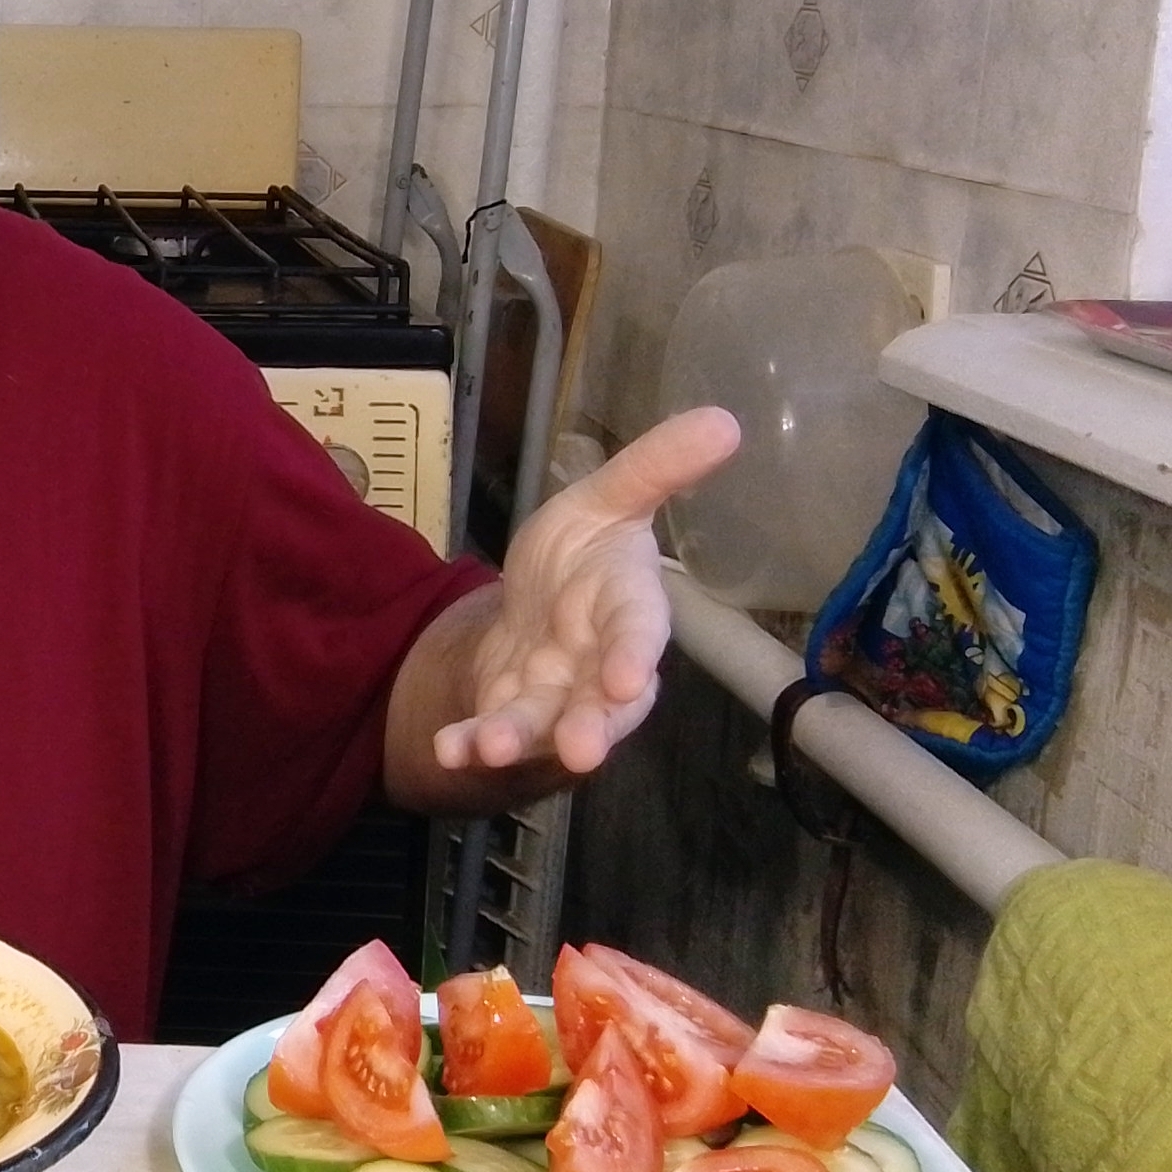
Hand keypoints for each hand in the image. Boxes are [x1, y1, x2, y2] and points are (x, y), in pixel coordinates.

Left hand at [435, 406, 740, 774]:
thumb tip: (724, 419)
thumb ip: (655, 468)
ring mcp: (557, 699)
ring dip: (520, 739)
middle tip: (581, 752)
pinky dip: (470, 743)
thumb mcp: (606, 500)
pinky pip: (493, 733)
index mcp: (628, 608)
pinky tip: (447, 748)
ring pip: (546, 726)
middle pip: (603, 703)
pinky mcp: (512, 716)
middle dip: (593, 726)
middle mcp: (600, 666)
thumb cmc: (582, 556)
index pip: (639, 632)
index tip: (629, 678)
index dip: (635, 654)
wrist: (535, 610)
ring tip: (493, 748)